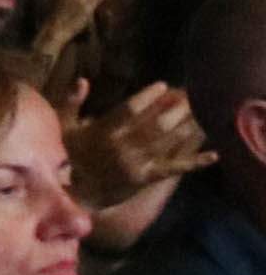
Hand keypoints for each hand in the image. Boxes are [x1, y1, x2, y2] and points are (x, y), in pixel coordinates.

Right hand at [68, 80, 209, 212]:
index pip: (129, 109)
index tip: (164, 86)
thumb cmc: (65, 157)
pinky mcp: (145, 178)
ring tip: (204, 111)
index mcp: (103, 131)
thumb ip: (71, 102)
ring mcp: (136, 162)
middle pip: (156, 123)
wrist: (71, 193)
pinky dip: (194, 162)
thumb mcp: (61, 126)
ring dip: (188, 125)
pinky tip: (213, 155)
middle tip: (192, 95)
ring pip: (168, 140)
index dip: (148, 96)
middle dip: (177, 107)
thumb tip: (83, 80)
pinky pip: (173, 168)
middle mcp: (123, 145)